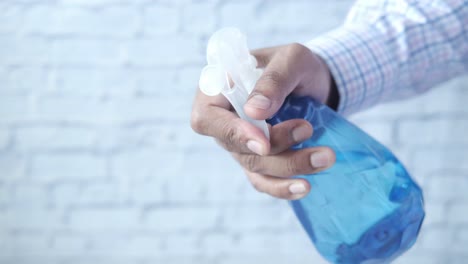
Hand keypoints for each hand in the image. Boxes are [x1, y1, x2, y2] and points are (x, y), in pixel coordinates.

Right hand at [191, 43, 335, 199]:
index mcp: (217, 91)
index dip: (232, 134)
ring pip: (255, 167)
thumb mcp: (291, 59)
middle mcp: (223, 121)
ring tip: (325, 157)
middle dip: (276, 148)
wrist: (312, 82)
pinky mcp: (258, 160)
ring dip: (289, 166)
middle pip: (237, 148)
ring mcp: (239, 144)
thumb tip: (254, 111)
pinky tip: (304, 186)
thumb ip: (273, 79)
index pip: (207, 118)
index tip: (263, 142)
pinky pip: (264, 181)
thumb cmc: (294, 65)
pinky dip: (283, 187)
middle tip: (309, 129)